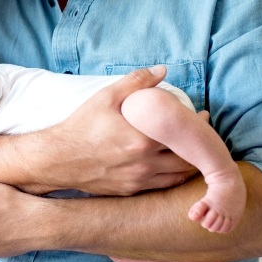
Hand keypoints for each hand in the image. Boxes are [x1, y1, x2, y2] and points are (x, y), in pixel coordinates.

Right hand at [32, 65, 199, 195]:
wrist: (57, 159)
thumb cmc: (81, 126)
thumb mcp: (106, 97)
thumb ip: (136, 82)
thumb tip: (163, 70)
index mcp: (143, 140)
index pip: (182, 135)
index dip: (198, 127)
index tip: (203, 117)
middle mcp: (145, 164)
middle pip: (187, 160)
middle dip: (200, 147)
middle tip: (203, 135)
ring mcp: (139, 180)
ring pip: (178, 176)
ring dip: (190, 164)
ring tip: (194, 150)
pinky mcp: (131, 191)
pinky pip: (162, 186)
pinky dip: (174, 176)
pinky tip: (174, 165)